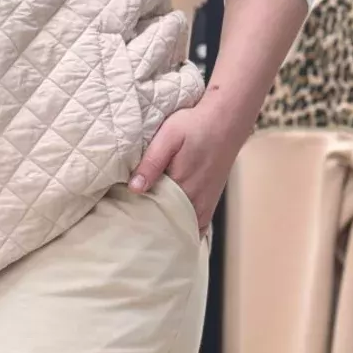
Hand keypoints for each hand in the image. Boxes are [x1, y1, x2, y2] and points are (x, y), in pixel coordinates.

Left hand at [128, 97, 246, 233]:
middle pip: (166, 226)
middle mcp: (194, 201)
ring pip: (181, 230)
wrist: (227, 120)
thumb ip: (152, 162)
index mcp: (180, 186)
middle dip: (149, 228)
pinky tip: (171, 232)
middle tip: (131, 226)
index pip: (153, 214)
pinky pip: (196, 230)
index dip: (138, 218)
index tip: (124, 219)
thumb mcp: (169, 135)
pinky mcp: (210, 206)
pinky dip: (183, 233)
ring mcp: (204, 206)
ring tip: (148, 230)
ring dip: (166, 232)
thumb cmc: (196, 125)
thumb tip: (134, 188)